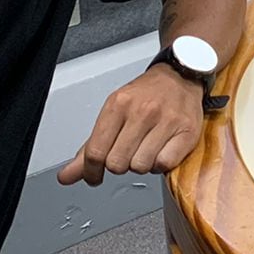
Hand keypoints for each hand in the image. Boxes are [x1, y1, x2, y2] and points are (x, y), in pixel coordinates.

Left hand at [57, 66, 204, 186]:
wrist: (180, 76)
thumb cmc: (145, 96)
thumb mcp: (113, 114)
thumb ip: (90, 149)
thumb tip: (66, 176)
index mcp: (118, 104)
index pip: (96, 152)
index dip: (91, 171)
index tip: (94, 176)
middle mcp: (142, 111)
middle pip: (117, 164)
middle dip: (119, 164)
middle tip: (126, 153)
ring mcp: (166, 121)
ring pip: (140, 167)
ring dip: (141, 164)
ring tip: (145, 149)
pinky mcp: (187, 132)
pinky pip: (164, 165)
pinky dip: (160, 164)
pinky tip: (160, 150)